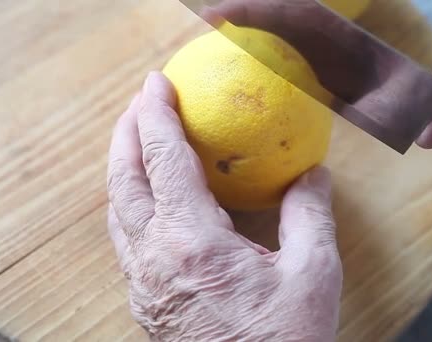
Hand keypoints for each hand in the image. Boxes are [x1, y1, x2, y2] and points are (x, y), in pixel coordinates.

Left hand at [107, 72, 342, 340]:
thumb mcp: (313, 275)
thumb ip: (310, 215)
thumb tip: (312, 175)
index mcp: (193, 244)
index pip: (165, 161)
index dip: (157, 116)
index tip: (156, 84)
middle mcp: (155, 259)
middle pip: (124, 181)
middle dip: (126, 134)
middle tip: (138, 104)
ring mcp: (144, 283)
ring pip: (118, 211)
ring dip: (124, 169)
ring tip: (137, 143)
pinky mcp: (145, 302)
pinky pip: (126, 239)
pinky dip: (131, 205)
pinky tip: (149, 202)